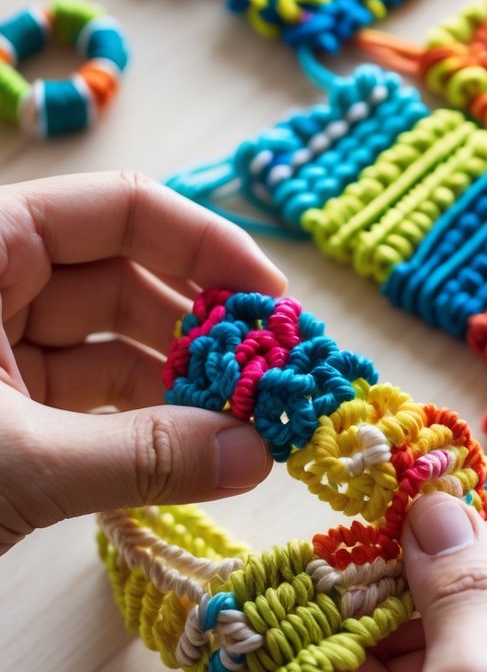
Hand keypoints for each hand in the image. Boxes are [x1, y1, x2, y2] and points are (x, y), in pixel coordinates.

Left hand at [0, 171, 284, 553]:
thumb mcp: (13, 462)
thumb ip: (141, 457)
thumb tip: (255, 457)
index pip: (123, 210)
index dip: (211, 248)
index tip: (276, 305)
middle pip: (129, 276)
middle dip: (205, 328)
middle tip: (276, 380)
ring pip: (115, 342)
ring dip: (183, 382)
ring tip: (247, 425)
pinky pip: (90, 398)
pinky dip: (143, 422)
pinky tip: (196, 449)